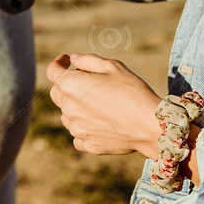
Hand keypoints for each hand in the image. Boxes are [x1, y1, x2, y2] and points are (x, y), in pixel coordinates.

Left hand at [46, 52, 165, 157]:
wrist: (151, 126)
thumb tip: (73, 59)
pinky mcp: (87, 144)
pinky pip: (78, 134)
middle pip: (58, 93)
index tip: (67, 61)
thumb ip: (88, 60)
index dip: (59, 63)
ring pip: (67, 114)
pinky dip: (85, 127)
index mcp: (72, 85)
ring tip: (100, 104)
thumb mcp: (113, 67)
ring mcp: (76, 128)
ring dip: (76, 107)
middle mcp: (68, 107)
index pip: (52, 71)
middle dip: (68, 85)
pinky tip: (101, 123)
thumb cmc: (134, 92)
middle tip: (88, 83)